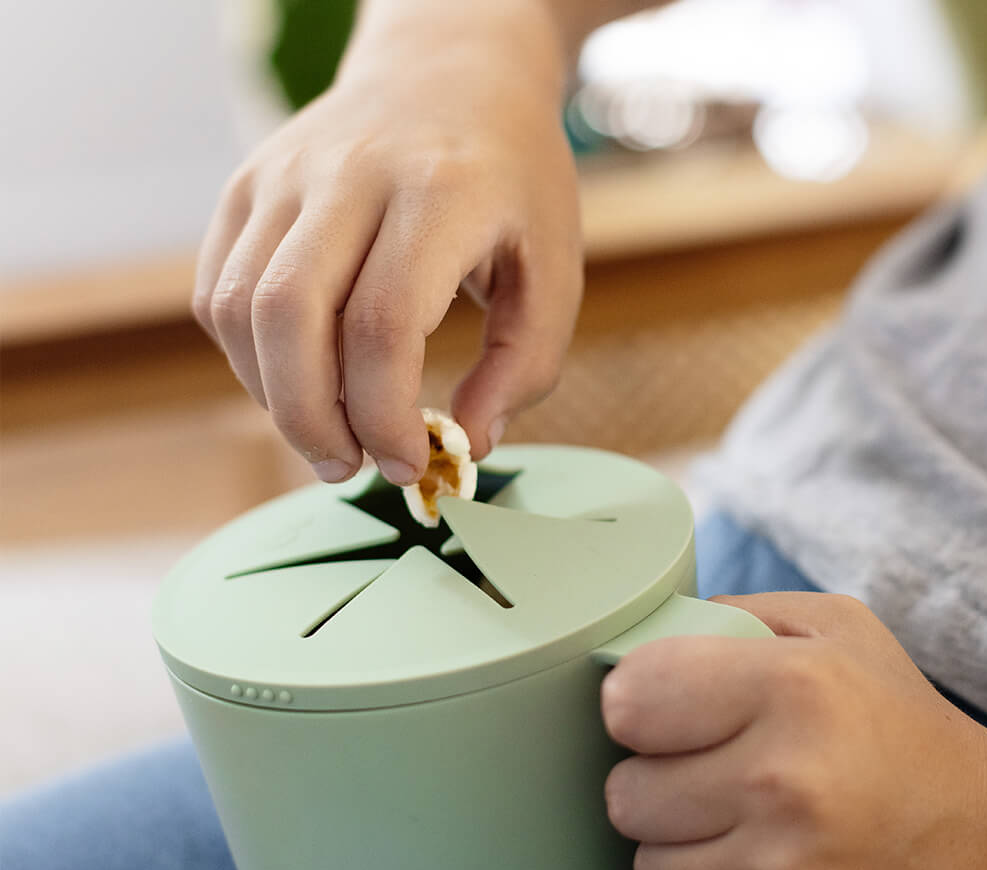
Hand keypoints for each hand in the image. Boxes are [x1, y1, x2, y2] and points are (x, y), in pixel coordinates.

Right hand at [193, 0, 581, 483]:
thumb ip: (522, 367)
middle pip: (291, 317)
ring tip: (328, 434)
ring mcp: (284, 174)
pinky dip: (248, 358)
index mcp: (438, 193)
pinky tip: (298, 381)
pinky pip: (218, 292)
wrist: (452, 71)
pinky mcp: (246, 186)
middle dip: (312, 420)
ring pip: (240, 309)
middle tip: (349, 467)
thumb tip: (464, 444)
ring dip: (275, 397)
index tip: (409, 461)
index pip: (383, 325)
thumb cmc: (512, 183)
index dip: (386, 416)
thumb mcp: (553, 273)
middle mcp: (348, 173)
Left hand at [601, 592, 986, 869]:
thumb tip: (636, 641)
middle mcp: (785, 783)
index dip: (641, 709)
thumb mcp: (842, 632)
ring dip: (687, 854)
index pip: (626, 700)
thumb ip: (734, 616)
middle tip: (728, 783)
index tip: (673, 718)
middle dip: (663, 786)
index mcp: (795, 688)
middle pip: (625, 794)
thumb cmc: (910, 735)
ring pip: (646, 869)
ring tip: (756, 838)